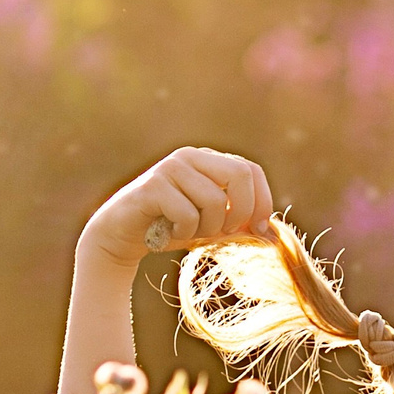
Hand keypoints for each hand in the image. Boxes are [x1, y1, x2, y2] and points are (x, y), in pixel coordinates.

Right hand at [78, 147, 276, 271]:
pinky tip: (167, 232)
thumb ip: (239, 225)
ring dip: (206, 230)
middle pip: (240, 175)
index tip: (259, 230)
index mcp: (208, 160)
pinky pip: (188, 214)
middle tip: (223, 233)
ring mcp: (171, 167)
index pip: (251, 170)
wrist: (120, 237)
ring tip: (187, 233)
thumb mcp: (211, 228)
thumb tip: (274, 234)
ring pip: (215, 201)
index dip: (262, 201)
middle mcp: (191, 156)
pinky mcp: (153, 185)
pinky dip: (184, 233)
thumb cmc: (169, 231)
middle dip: (240, 213)